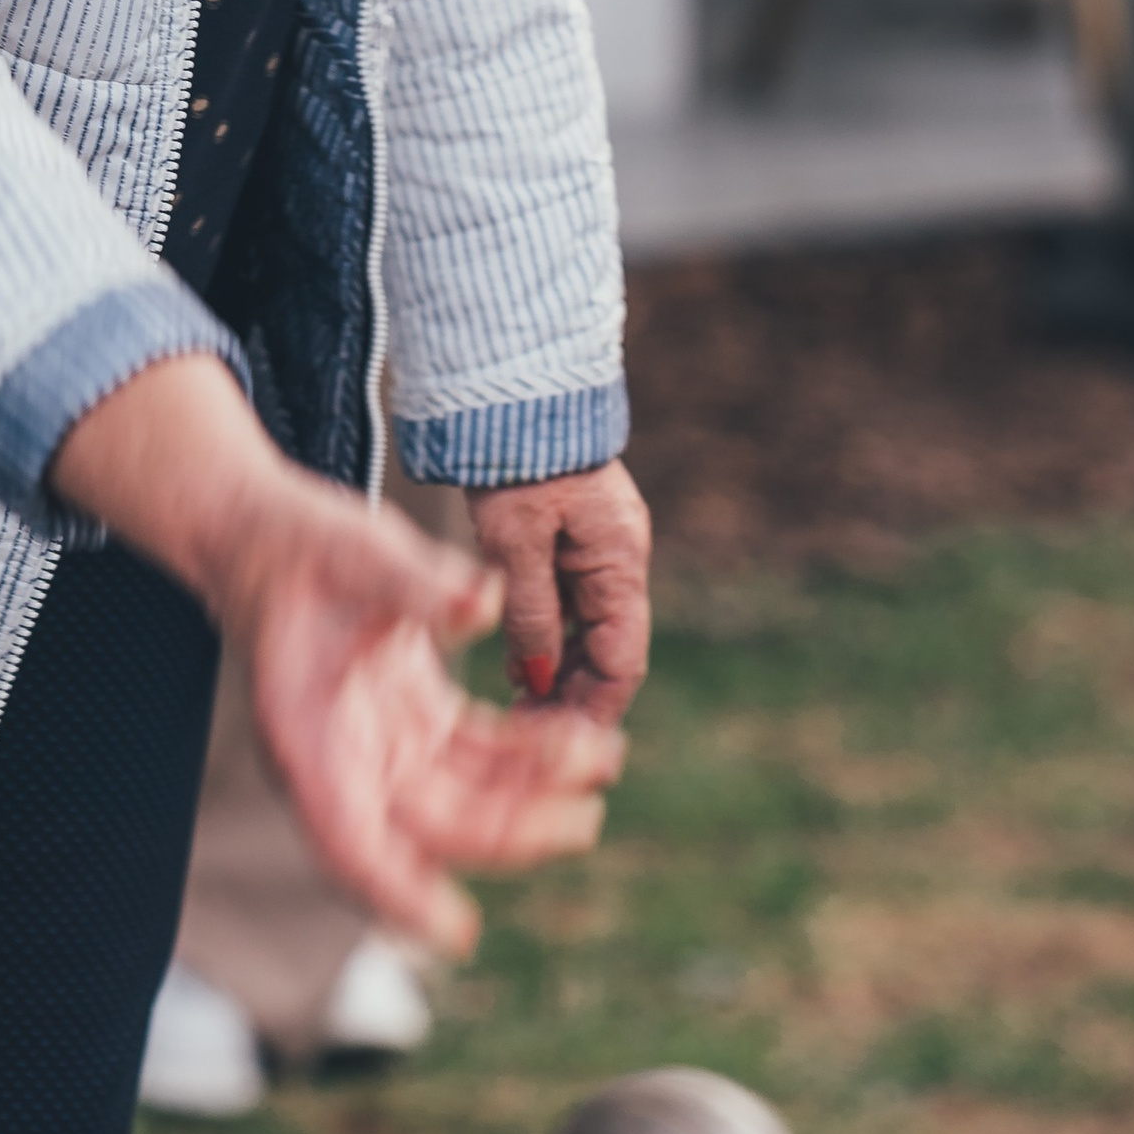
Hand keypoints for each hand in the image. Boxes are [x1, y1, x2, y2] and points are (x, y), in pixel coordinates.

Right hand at [49, 355, 622, 954]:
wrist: (264, 532)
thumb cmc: (298, 544)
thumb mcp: (357, 553)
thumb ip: (419, 585)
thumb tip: (484, 603)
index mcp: (308, 739)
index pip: (351, 843)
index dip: (400, 894)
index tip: (456, 931)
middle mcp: (342, 760)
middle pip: (431, 828)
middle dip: (510, 833)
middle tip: (584, 819)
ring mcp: (378, 745)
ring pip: (463, 798)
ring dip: (529, 795)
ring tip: (601, 762)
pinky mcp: (408, 719)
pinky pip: (473, 757)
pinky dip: (521, 757)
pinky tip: (574, 741)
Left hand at [468, 458, 650, 725]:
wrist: (511, 388)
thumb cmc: (515, 458)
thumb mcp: (514, 543)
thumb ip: (531, 614)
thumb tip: (540, 682)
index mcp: (620, 560)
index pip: (623, 660)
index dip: (594, 708)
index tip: (557, 745)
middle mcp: (619, 557)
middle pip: (608, 649)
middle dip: (575, 695)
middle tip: (527, 732)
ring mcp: (597, 547)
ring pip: (587, 628)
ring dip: (559, 667)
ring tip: (517, 702)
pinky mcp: (572, 536)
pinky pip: (570, 600)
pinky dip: (548, 632)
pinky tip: (517, 659)